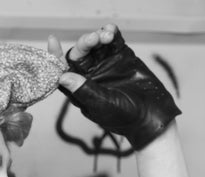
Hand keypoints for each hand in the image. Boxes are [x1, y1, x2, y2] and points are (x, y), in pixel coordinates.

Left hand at [48, 25, 180, 149]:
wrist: (152, 116)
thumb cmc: (124, 118)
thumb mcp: (102, 105)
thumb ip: (84, 91)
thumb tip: (63, 77)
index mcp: (80, 90)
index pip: (62, 72)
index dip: (55, 57)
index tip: (53, 41)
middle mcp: (91, 76)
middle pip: (79, 54)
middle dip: (84, 43)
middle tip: (94, 39)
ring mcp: (106, 65)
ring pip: (95, 45)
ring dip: (98, 36)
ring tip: (107, 35)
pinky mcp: (121, 57)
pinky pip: (113, 42)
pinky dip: (111, 33)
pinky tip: (111, 30)